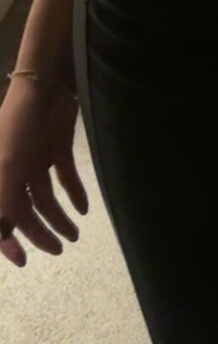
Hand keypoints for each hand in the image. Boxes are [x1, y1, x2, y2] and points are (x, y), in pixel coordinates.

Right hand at [0, 75, 88, 267]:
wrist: (44, 82)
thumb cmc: (18, 123)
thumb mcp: (6, 163)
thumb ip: (2, 198)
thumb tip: (0, 234)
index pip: (2, 218)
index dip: (9, 241)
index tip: (24, 261)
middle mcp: (15, 172)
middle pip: (27, 211)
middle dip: (41, 232)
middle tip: (62, 249)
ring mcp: (37, 159)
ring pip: (47, 197)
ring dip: (60, 216)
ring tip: (76, 234)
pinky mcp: (58, 147)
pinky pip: (65, 177)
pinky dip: (75, 192)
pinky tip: (84, 208)